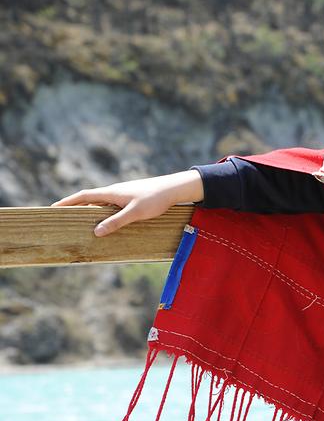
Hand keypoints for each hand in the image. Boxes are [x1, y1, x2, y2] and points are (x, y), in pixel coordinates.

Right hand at [52, 170, 203, 236]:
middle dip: (75, 207)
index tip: (53, 207)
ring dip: (90, 210)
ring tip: (81, 222)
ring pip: (101, 203)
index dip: (68, 201)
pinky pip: (111, 205)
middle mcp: (114, 191)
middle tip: (63, 216)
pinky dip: (104, 212)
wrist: (173, 189)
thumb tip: (96, 232)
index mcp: (111, 192)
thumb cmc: (155, 199)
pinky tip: (106, 221)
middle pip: (89, 199)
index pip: (83, 196)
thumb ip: (116, 222)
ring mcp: (123, 194)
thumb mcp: (135, 213)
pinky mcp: (131, 198)